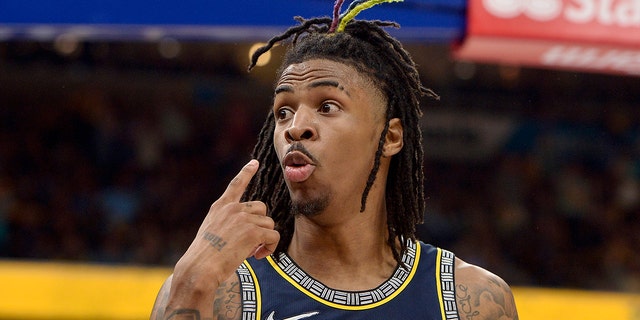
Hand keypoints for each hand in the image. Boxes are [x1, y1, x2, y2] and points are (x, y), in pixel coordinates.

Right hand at [170, 160, 279, 301]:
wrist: (200, 268)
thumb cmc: (204, 257)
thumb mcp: (212, 232)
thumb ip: (229, 224)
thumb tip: (254, 231)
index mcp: (220, 207)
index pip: (236, 184)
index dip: (246, 172)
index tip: (255, 162)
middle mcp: (232, 208)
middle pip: (261, 208)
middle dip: (260, 225)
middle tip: (251, 244)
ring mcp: (243, 218)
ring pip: (269, 224)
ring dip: (265, 239)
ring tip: (252, 252)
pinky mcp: (253, 231)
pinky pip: (274, 236)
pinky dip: (270, 248)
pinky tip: (258, 256)